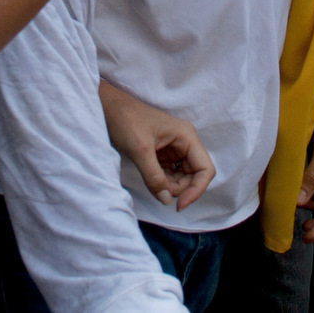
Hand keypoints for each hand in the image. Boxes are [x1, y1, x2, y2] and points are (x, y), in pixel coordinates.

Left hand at [98, 80, 214, 211]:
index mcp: (187, 137)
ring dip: (171, 186)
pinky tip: (150, 180)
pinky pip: (171, 174)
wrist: (108, 107)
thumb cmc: (125, 120)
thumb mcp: (139, 149)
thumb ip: (154, 176)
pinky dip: (163, 182)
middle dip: (180, 189)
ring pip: (183, 177)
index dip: (196, 190)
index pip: (205, 170)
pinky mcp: (164, 154)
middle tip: (159, 191)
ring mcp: (175, 149)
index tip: (178, 205)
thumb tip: (166, 200)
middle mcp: (185, 143)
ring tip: (152, 182)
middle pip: (195, 176)